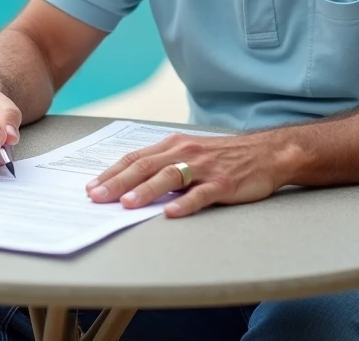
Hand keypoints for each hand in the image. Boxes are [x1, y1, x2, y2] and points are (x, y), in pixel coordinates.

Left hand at [85, 132, 286, 217]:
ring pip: (169, 177)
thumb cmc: (224, 156)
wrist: (266, 153)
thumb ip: (164, 164)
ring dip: (146, 190)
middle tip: (97, 197)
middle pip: (145, 166)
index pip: (135, 157)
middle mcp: (186, 152)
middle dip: (118, 182)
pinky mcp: (223, 183)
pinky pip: (201, 194)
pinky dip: (185, 204)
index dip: (112, 172)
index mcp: (174, 145)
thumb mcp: (190, 152)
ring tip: (127, 204)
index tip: (92, 187)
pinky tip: (171, 213)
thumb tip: (130, 182)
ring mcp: (205, 168)